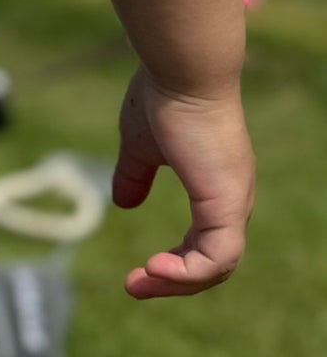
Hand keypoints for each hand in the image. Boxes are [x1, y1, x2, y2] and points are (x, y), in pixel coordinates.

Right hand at [113, 66, 254, 299]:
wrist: (180, 71)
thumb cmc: (162, 97)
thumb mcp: (139, 145)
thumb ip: (134, 174)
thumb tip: (123, 203)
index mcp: (216, 187)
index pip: (205, 243)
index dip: (175, 263)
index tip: (140, 270)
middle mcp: (233, 198)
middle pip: (214, 263)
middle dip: (173, 281)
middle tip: (133, 286)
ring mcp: (234, 202)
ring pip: (219, 267)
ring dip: (178, 282)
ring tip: (140, 280)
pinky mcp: (227, 203)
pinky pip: (218, 258)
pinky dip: (188, 272)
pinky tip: (155, 269)